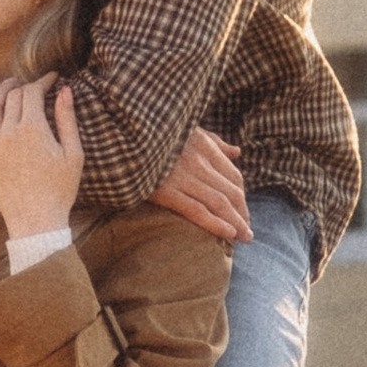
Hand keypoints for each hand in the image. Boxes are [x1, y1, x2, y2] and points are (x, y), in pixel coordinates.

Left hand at [0, 78, 85, 238]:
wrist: (36, 221)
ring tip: (9, 85)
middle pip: (13, 96)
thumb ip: (67, 119)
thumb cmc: (60, 189)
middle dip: (25, 86)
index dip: (43, 81)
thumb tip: (65, 90)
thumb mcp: (73, 154)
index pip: (33, 92)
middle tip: (35, 85)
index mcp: (33, 128)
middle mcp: (9, 132)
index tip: (53, 78)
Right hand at [150, 126, 252, 243]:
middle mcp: (198, 161)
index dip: (242, 196)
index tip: (244, 211)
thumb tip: (236, 151)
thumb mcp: (188, 129)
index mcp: (204, 145)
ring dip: (235, 222)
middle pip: (231, 191)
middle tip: (248, 232)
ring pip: (219, 202)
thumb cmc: (153, 134)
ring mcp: (182, 176)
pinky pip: (196, 210)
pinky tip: (227, 234)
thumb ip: (214, 141)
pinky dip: (215, 223)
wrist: (118, 138)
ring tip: (244, 237)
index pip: (234, 175)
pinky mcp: (165, 191)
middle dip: (242, 213)